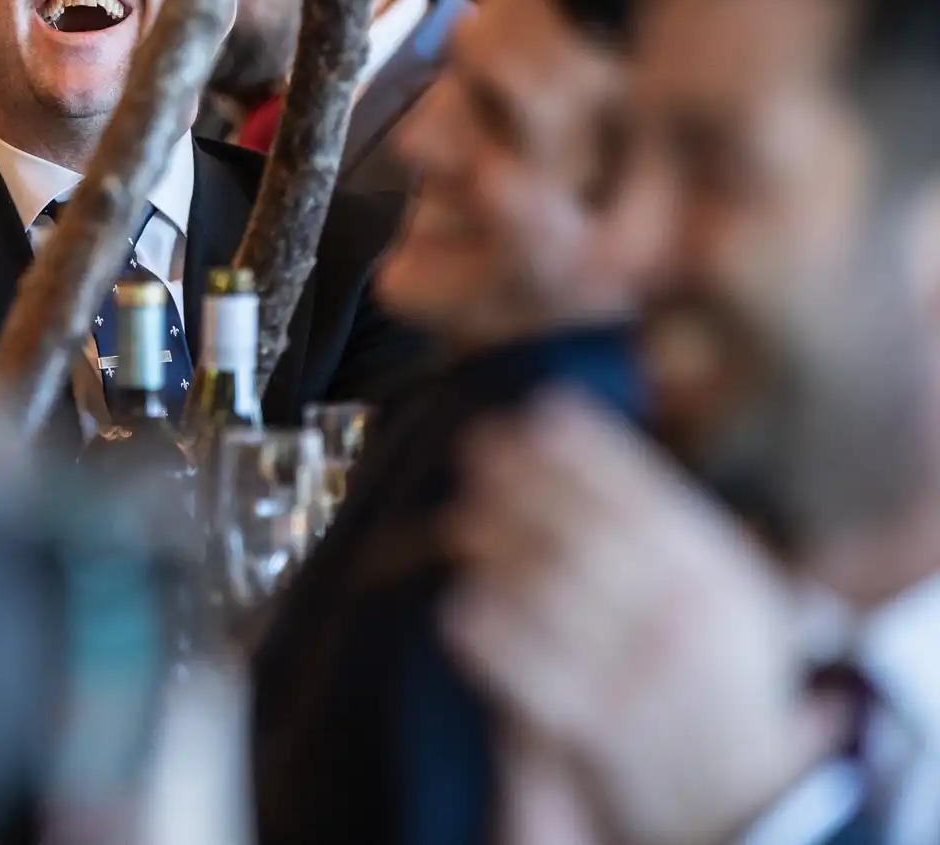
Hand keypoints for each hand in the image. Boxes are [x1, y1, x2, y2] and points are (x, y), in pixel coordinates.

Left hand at [442, 394, 838, 844]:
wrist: (749, 794)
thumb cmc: (722, 671)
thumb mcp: (731, 588)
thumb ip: (672, 520)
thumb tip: (585, 433)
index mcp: (718, 576)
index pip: (646, 494)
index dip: (586, 447)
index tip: (535, 411)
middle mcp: (682, 620)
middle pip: (588, 533)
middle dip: (525, 484)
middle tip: (475, 450)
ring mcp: (639, 675)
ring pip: (551, 595)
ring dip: (495, 548)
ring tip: (457, 521)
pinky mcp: (600, 729)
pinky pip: (531, 673)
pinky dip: (491, 637)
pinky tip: (458, 605)